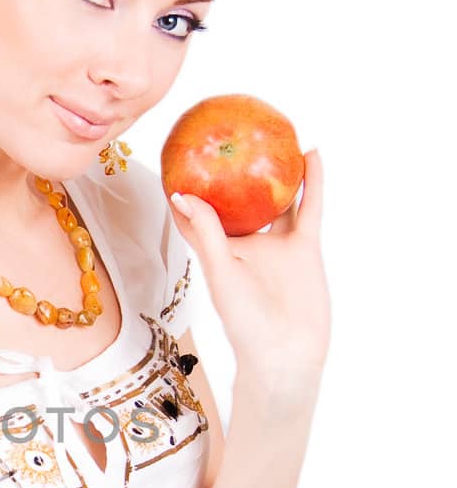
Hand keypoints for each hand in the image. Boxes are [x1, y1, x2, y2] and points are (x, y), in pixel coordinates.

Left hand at [169, 147, 329, 386]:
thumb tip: (182, 195)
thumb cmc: (245, 324)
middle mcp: (245, 245)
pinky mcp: (304, 247)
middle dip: (232, 172)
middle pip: (237, 200)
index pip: (195, 215)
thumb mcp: (221, 274)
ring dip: (276, 170)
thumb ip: (207, 235)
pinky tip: (312, 154)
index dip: (183, 187)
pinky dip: (311, 183)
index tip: (174, 156)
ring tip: (274, 133)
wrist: (288, 354)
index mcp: (216, 252)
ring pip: (276, 199)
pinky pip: (308, 207)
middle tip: (226, 132)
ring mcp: (275, 245)